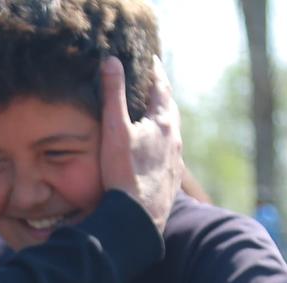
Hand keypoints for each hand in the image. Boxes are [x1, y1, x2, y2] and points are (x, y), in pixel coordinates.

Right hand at [98, 56, 180, 234]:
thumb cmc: (124, 173)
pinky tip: (154, 153)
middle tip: (154, 85)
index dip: (155, 73)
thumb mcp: (114, 130)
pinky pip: (170, 155)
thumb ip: (112, 95)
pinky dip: (162, 146)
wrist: (138, 218)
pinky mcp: (171, 181)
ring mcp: (175, 162)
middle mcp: (174, 140)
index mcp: (163, 123)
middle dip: (162, 96)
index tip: (151, 60)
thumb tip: (112, 61)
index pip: (162, 89)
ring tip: (153, 118)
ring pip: (172, 134)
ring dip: (163, 122)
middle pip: (170, 110)